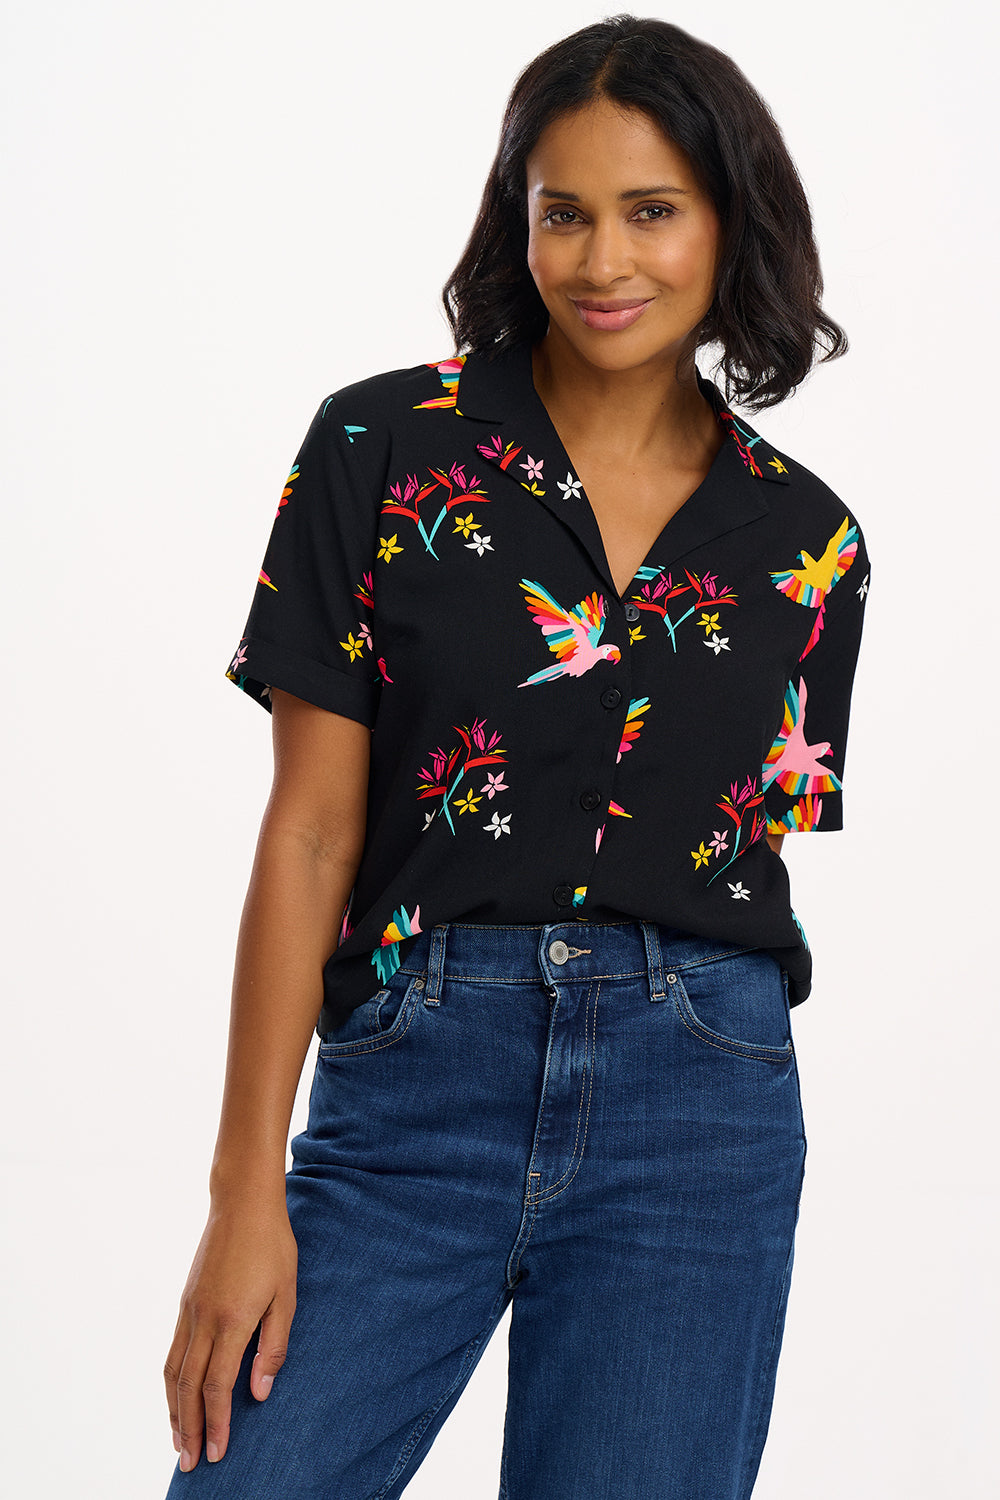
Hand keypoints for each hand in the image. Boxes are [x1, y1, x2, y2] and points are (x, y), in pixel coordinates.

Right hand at [163, 1197, 297, 1470]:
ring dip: (173, 1410)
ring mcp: (189, 1310)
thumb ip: (273, 1347)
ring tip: (176, 1440)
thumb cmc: (272, 1246)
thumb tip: (260, 1393)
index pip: (217, 1386)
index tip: (217, 1453)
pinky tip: (177, 1395)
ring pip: (173, 1372)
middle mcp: (203, 1319)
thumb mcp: (286, 1295)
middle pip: (188, 1387)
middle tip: (189, 1464)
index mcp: (232, 1320)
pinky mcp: (184, 1301)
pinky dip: (171, 1382)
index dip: (216, 1423)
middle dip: (188, 1429)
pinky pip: (172, 1351)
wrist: (242, 1203)